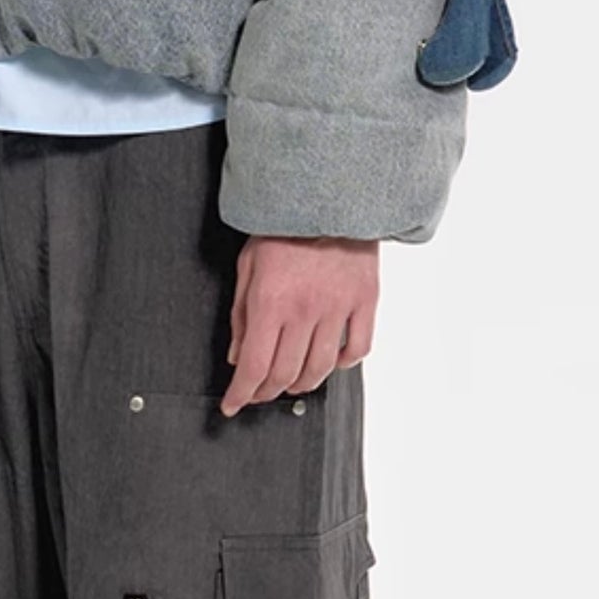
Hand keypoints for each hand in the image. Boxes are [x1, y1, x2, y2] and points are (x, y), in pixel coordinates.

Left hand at [221, 233, 378, 416]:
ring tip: (291, 383)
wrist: (328, 192)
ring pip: (321, 368)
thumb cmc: (283, 224)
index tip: (233, 406)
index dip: (241, 394)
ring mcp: (338, 307)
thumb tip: (237, 356)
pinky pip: (358, 348)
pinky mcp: (365, 300)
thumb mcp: (248, 264)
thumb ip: (241, 314)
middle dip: (267, 393)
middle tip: (258, 394)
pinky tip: (331, 360)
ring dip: (302, 384)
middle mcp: (305, 309)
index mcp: (271, 300)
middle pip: (286, 375)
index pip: (255, 366)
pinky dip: (344, 363)